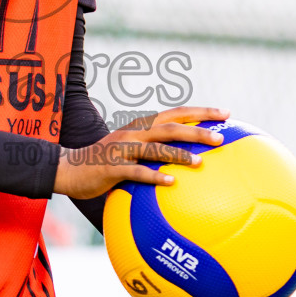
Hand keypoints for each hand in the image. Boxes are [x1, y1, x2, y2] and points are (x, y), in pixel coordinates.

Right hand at [53, 107, 230, 200]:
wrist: (69, 169)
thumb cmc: (107, 162)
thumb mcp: (131, 150)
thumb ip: (155, 149)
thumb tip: (189, 157)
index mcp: (142, 126)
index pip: (176, 113)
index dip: (201, 112)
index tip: (226, 114)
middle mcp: (134, 133)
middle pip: (171, 128)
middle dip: (197, 131)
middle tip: (220, 138)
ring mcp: (122, 150)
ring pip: (155, 149)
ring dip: (179, 155)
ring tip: (201, 162)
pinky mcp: (111, 168)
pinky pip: (137, 173)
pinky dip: (155, 177)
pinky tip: (172, 184)